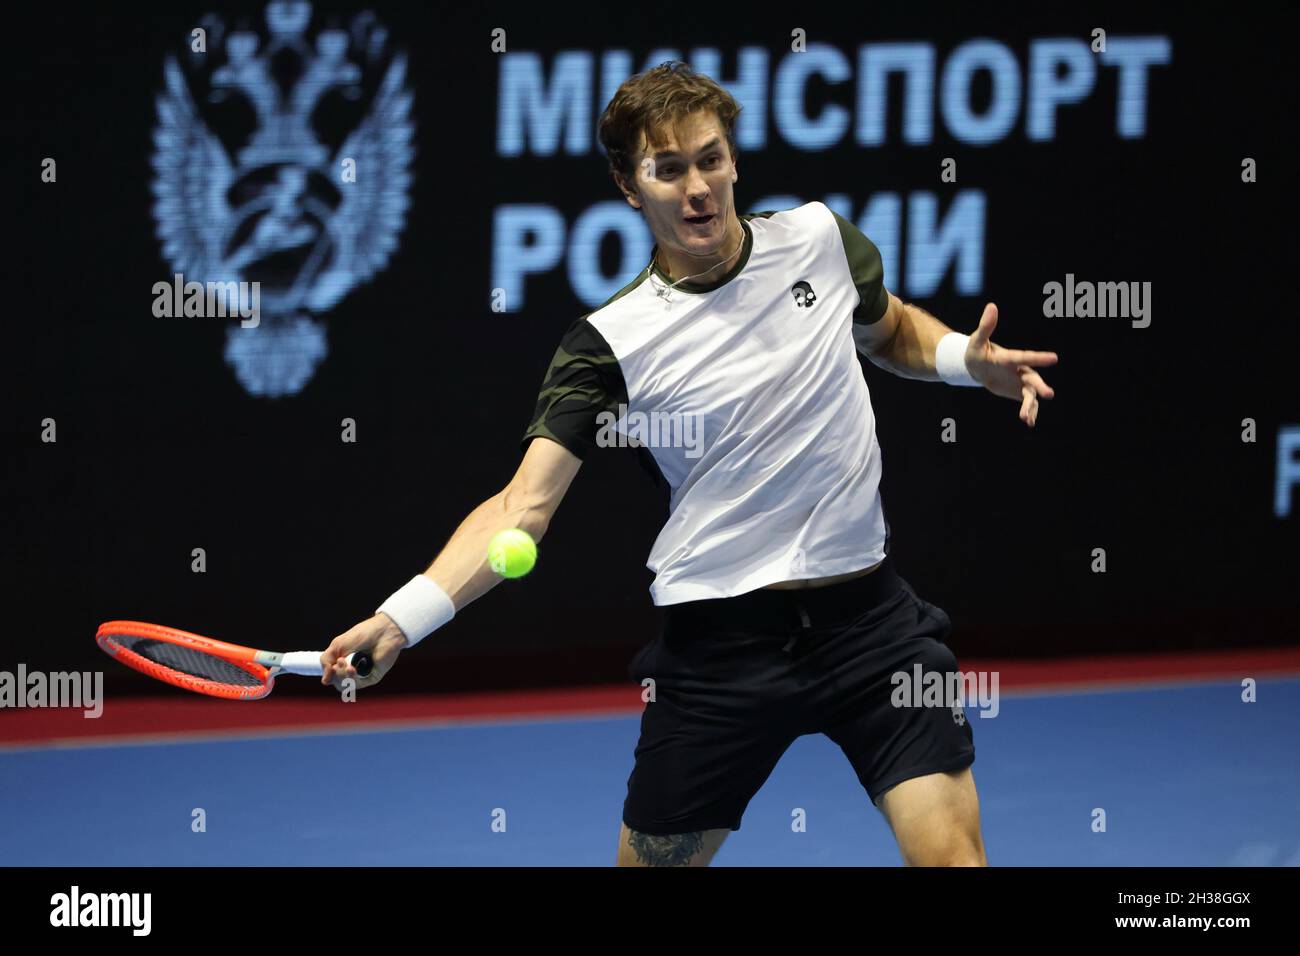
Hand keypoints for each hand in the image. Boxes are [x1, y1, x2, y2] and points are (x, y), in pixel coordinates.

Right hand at [320, 612, 407, 690]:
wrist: (381, 632)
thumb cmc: (362, 635)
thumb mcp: (337, 645)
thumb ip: (326, 661)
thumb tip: (325, 682)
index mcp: (344, 661)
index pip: (331, 675)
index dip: (328, 673)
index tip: (332, 664)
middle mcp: (352, 669)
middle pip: (336, 682)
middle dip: (335, 674)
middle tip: (340, 662)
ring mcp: (362, 674)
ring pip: (344, 686)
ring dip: (342, 676)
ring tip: (347, 664)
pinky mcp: (372, 677)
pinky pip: (357, 685)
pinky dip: (351, 678)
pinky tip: (352, 668)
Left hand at [965, 303, 1057, 426]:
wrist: (977, 366)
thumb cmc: (976, 351)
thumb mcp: (977, 341)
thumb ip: (986, 326)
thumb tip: (991, 306)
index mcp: (1009, 357)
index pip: (1024, 357)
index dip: (1038, 358)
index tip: (1054, 358)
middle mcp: (1020, 369)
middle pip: (1032, 379)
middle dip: (1039, 386)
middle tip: (1048, 394)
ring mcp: (1020, 381)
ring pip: (1030, 394)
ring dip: (1030, 406)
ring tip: (1026, 419)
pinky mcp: (1018, 391)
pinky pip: (1026, 402)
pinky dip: (1028, 411)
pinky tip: (1028, 422)